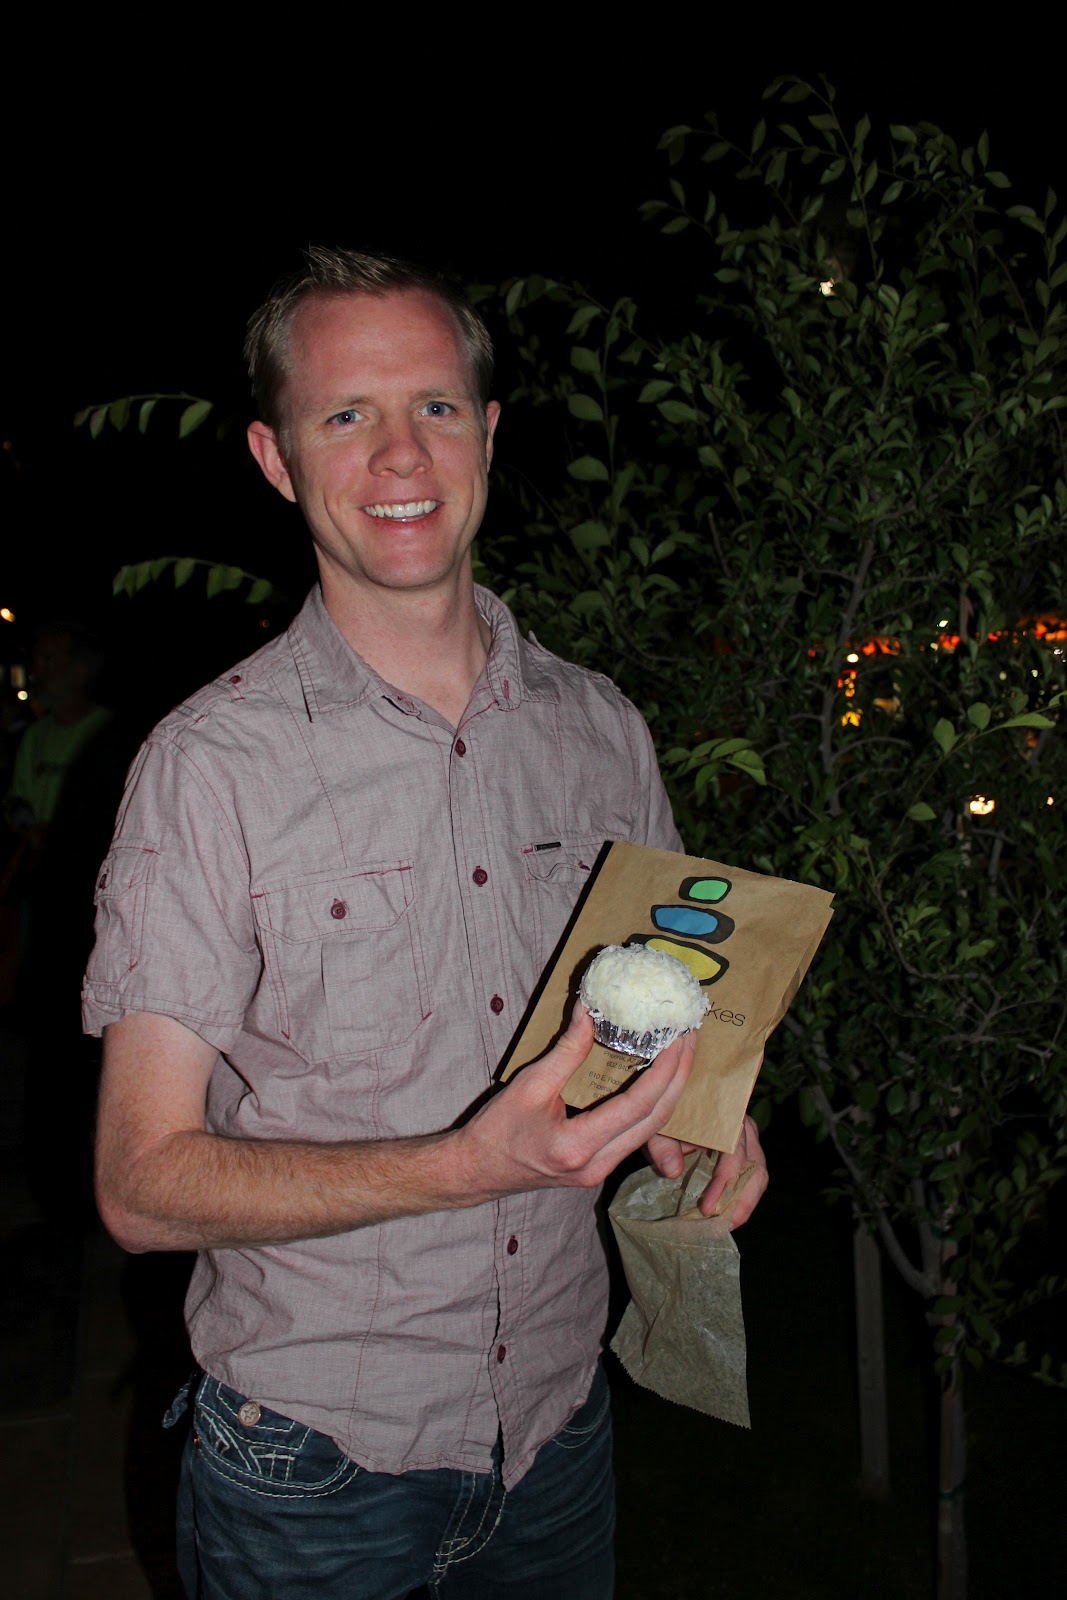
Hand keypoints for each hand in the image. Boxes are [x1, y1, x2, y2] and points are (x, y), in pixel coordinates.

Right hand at [459, 1005, 696, 1200]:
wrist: (476, 1171)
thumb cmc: (496, 1130)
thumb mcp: (529, 1084)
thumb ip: (567, 1050)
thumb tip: (592, 1009)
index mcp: (578, 1147)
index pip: (638, 1106)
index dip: (665, 1070)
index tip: (678, 1037)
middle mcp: (597, 1166)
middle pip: (656, 1121)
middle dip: (679, 1077)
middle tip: (690, 1037)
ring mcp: (600, 1172)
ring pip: (650, 1130)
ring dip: (670, 1091)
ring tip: (680, 1053)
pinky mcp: (598, 1168)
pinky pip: (635, 1134)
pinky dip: (651, 1104)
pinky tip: (656, 1077)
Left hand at [645, 1113, 768, 1227]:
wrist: (672, 1110)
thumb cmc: (666, 1118)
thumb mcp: (657, 1129)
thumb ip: (662, 1146)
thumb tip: (673, 1171)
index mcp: (725, 1116)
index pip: (734, 1151)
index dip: (724, 1182)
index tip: (706, 1208)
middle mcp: (743, 1127)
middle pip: (755, 1166)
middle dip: (743, 1200)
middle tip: (725, 1226)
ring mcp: (747, 1141)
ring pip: (758, 1175)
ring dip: (745, 1202)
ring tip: (727, 1225)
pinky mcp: (744, 1155)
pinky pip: (750, 1178)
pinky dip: (741, 1199)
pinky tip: (726, 1216)